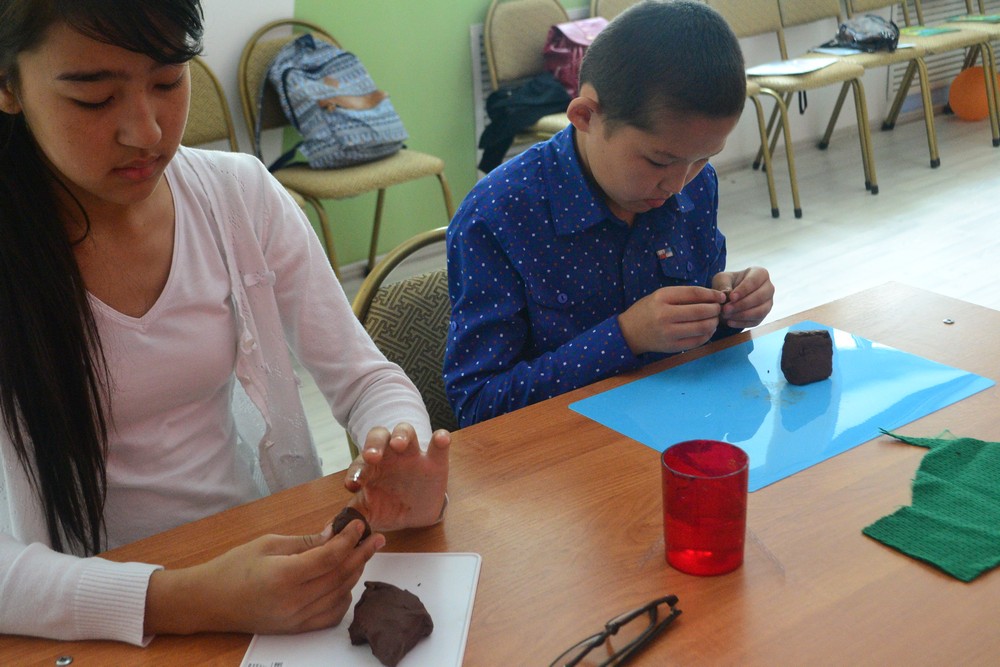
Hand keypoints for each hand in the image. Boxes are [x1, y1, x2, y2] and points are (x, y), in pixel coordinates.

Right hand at [144, 519, 383, 634]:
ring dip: (355, 573)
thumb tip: (335, 533)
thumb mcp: (269, 544)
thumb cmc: (234, 567)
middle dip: (361, 555)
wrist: (208, 601)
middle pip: (339, 576)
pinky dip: (344, 598)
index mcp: (284, 576)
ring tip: (363, 554)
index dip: (349, 540)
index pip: (329, 558)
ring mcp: (295, 619)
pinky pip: (330, 615)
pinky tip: (347, 582)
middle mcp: (293, 602)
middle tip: (376, 539)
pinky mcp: (295, 628)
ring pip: (339, 595)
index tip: (360, 526)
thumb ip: (306, 542)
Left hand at [344, 423, 449, 530]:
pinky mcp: (435, 461)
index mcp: (371, 467)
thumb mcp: (371, 513)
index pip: (360, 463)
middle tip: (372, 457)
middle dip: (373, 444)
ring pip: (405, 431)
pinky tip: (441, 439)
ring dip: (401, 434)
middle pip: (379, 436)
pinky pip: (439, 444)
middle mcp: (390, 455)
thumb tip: (339, 526)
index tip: (354, 485)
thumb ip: (356, 515)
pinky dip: (440, 439)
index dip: (356, 471)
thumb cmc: (388, 507)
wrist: (416, 515)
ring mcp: (413, 455)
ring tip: (398, 444)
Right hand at [617, 285, 725, 354]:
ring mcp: (669, 333)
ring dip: (713, 322)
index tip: (720, 297)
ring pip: (702, 327)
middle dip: (715, 309)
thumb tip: (713, 297)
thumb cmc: (648, 310)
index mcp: (662, 298)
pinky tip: (707, 330)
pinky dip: (708, 334)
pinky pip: (698, 341)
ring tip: (713, 319)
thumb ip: (684, 295)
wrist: (629, 332)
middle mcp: (665, 315)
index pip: (694, 294)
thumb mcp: (661, 295)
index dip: (712, 295)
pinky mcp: (673, 347)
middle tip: (718, 309)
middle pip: (701, 311)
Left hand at [712, 267, 773, 328]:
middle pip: (760, 297)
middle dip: (742, 304)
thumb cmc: (727, 283)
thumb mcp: (721, 280)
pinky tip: (729, 322)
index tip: (731, 297)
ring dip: (742, 315)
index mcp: (760, 273)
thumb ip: (723, 285)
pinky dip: (742, 323)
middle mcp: (768, 287)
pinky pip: (756, 321)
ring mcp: (768, 302)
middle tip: (725, 309)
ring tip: (726, 316)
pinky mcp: (764, 315)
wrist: (728, 297)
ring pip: (760, 311)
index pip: (754, 281)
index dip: (743, 290)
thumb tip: (727, 295)